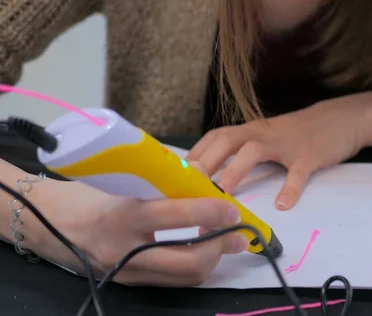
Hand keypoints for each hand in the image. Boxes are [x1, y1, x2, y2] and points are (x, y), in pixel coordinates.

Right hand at [25, 177, 247, 286]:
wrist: (43, 222)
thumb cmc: (84, 194)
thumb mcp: (120, 184)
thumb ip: (160, 184)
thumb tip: (201, 179)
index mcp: (120, 218)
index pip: (173, 215)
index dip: (209, 210)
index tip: (231, 207)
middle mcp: (124, 253)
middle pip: (188, 262)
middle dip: (221, 247)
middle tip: (238, 232)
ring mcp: (126, 273)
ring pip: (184, 276)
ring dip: (212, 259)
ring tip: (224, 239)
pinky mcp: (129, 283)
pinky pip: (171, 280)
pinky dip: (194, 266)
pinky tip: (202, 249)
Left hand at [187, 91, 371, 209]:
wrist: (341, 118)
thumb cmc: (300, 133)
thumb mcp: (270, 137)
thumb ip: (247, 151)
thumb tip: (217, 175)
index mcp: (251, 130)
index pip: (215, 137)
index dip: (194, 155)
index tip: (175, 176)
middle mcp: (263, 133)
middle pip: (226, 140)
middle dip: (205, 161)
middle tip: (188, 186)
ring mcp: (286, 143)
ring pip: (255, 152)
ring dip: (235, 171)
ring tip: (222, 194)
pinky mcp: (310, 155)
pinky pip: (298, 172)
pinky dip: (290, 189)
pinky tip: (283, 205)